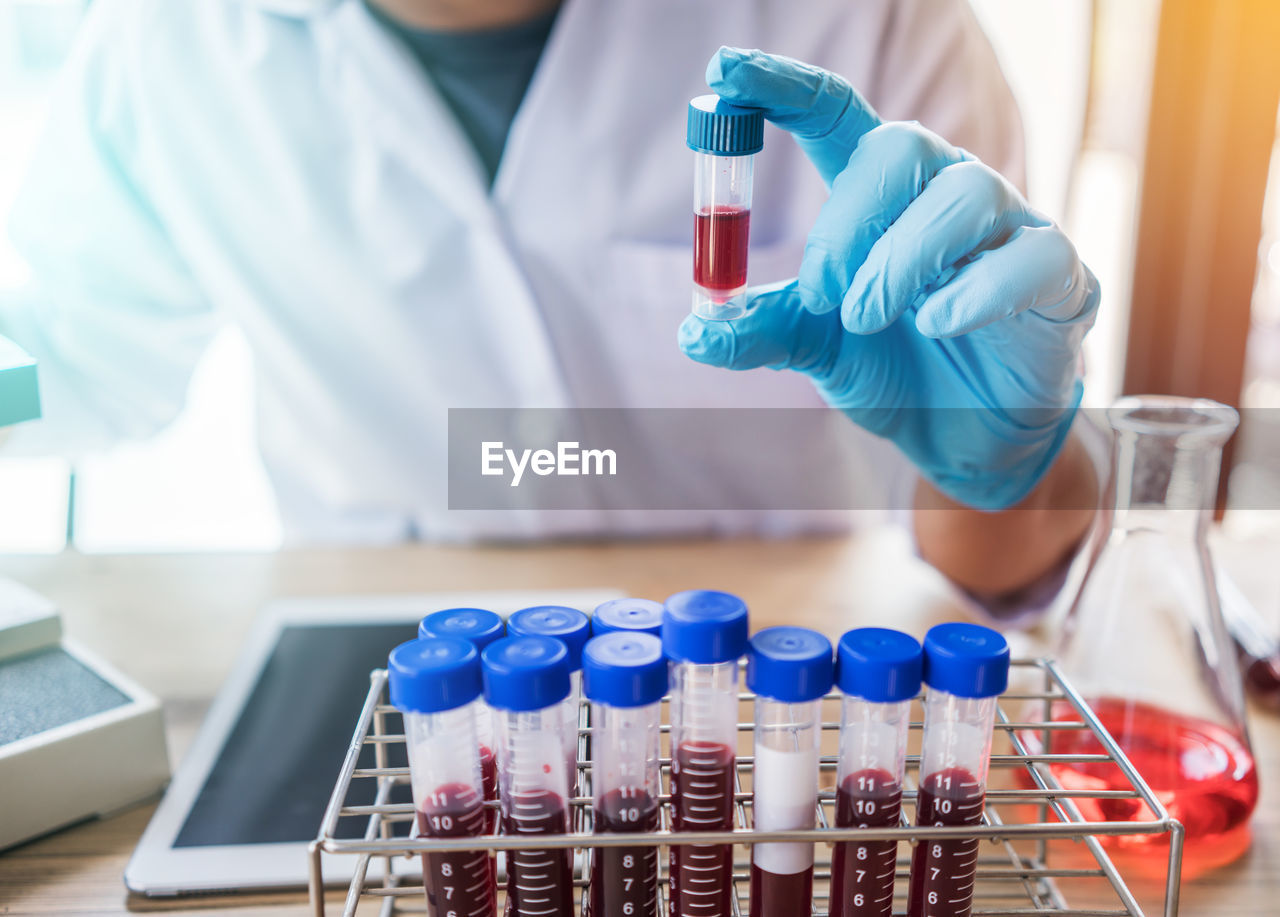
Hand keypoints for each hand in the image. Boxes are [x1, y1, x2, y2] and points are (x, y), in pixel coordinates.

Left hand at [679, 48, 1099, 510]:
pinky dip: (975, 291)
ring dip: (900, 260)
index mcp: (880, 195)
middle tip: (821, 293)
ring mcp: (1007, 226)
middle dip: (848, 219)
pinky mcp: (1060, 274)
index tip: (727, 69)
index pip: (835, 114)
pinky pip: (1028, 256)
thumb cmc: (895, 369)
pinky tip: (938, 325)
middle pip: (900, 147)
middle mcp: (944, 191)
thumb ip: (762, 330)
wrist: (965, 438)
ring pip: (963, 195)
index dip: (782, 87)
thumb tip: (694, 331)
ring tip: (865, 319)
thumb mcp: (816, 348)